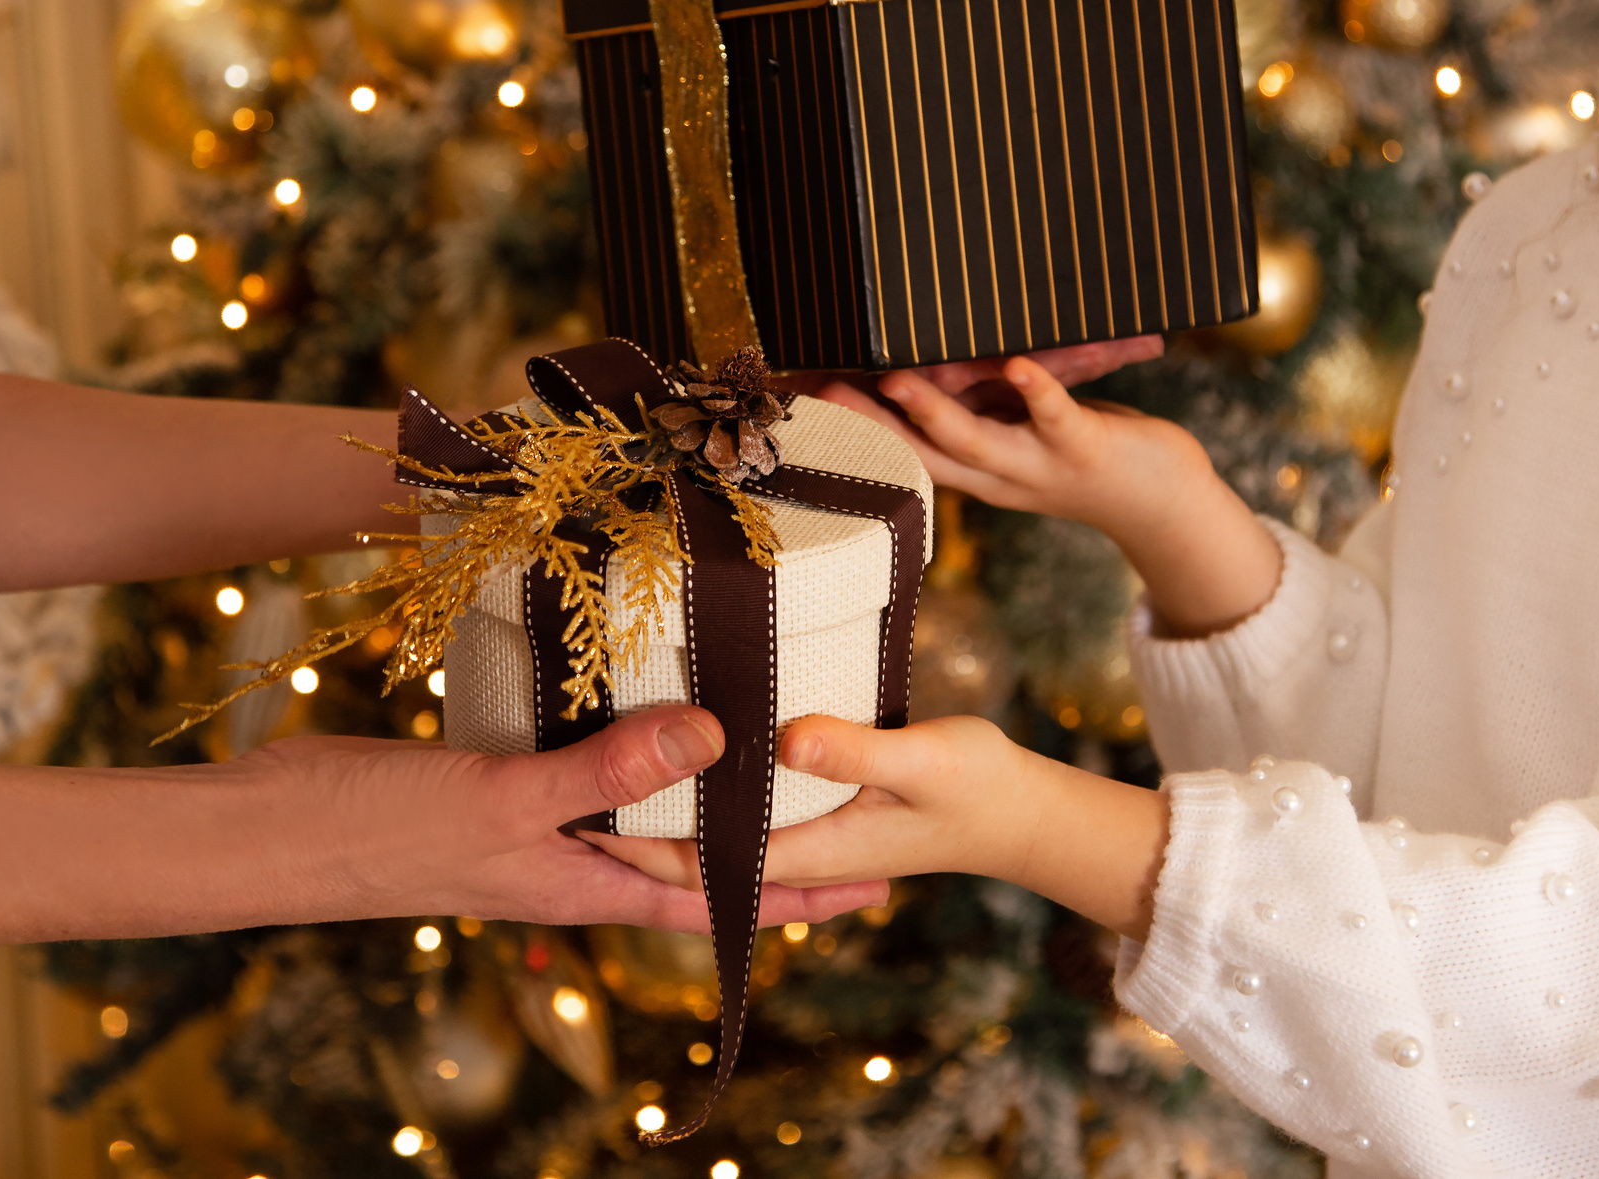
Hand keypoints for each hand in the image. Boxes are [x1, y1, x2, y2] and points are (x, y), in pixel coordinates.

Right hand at [259, 706, 885, 932]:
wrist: (271, 828)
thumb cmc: (381, 832)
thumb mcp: (508, 799)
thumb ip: (608, 771)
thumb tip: (719, 739)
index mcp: (587, 882)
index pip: (718, 897)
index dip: (799, 892)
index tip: (877, 879)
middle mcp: (572, 858)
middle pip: (695, 857)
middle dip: (774, 843)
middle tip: (854, 809)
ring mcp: (535, 820)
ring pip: (646, 811)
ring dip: (707, 791)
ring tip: (775, 752)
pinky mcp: (501, 778)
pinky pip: (592, 767)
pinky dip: (633, 745)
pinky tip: (651, 703)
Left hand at [590, 714, 1168, 938]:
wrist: (1031, 813)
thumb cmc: (984, 789)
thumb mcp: (922, 761)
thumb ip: (853, 750)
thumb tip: (782, 739)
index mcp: (812, 848)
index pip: (698, 860)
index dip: (634, 841)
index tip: (577, 805)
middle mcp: (801, 846)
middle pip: (696, 847)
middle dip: (636, 824)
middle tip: (567, 782)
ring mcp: (813, 830)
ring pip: (722, 826)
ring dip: (675, 804)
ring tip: (611, 765)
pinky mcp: (826, 805)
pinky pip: (755, 808)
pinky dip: (720, 791)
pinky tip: (698, 753)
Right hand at [817, 355, 1205, 531]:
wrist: (1161, 501)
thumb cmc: (1080, 452)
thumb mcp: (1015, 431)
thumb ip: (973, 402)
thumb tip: (916, 364)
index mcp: (974, 470)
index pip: (900, 449)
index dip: (851, 428)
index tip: (800, 399)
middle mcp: (996, 476)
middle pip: (919, 450)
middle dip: (869, 421)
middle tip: (820, 389)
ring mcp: (1037, 464)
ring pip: (974, 441)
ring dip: (933, 411)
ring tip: (896, 377)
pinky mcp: (1083, 447)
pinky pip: (1054, 415)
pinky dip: (1036, 388)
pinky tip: (1018, 364)